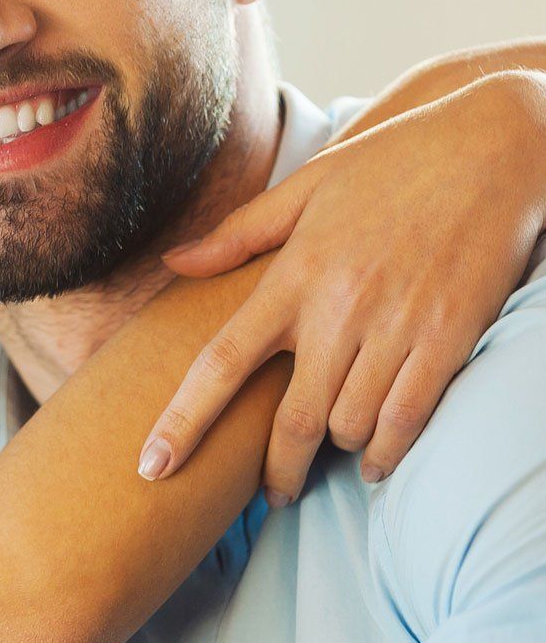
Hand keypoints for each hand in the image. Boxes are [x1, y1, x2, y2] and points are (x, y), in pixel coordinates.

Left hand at [139, 72, 545, 503]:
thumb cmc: (390, 163)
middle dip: (276, 472)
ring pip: (348, 427)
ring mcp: (396, 327)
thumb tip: (173, 263)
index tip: (150, 468)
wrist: (492, 148)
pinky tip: (376, 457)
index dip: (182, 421)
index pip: (220, 362)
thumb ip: (238, 236)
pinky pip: (407, 419)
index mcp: (292, 275)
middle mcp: (337, 309)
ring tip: (334, 449)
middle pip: (290, 420)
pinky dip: (387, 450)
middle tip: (273, 495)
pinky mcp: (450, 339)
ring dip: (336, 450)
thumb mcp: (305, 187)